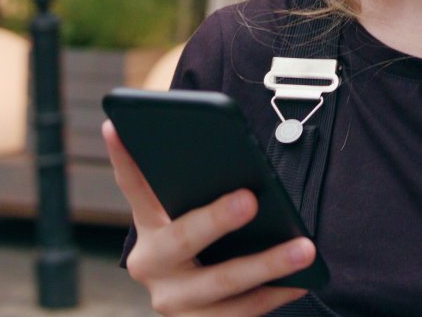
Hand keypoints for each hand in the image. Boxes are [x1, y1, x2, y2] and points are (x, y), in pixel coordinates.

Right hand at [103, 121, 313, 316]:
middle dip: (218, 219)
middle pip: (183, 239)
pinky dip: (276, 294)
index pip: (132, 185)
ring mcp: (172, 301)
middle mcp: (151, 264)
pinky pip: (242, 311)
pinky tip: (301, 281)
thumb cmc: (202, 246)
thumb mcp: (190, 217)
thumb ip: (201, 194)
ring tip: (304, 248)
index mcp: (147, 226)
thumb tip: (244, 172)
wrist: (193, 307)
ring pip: (222, 282)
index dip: (122, 156)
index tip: (117, 124)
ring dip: (267, 264)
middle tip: (250, 199)